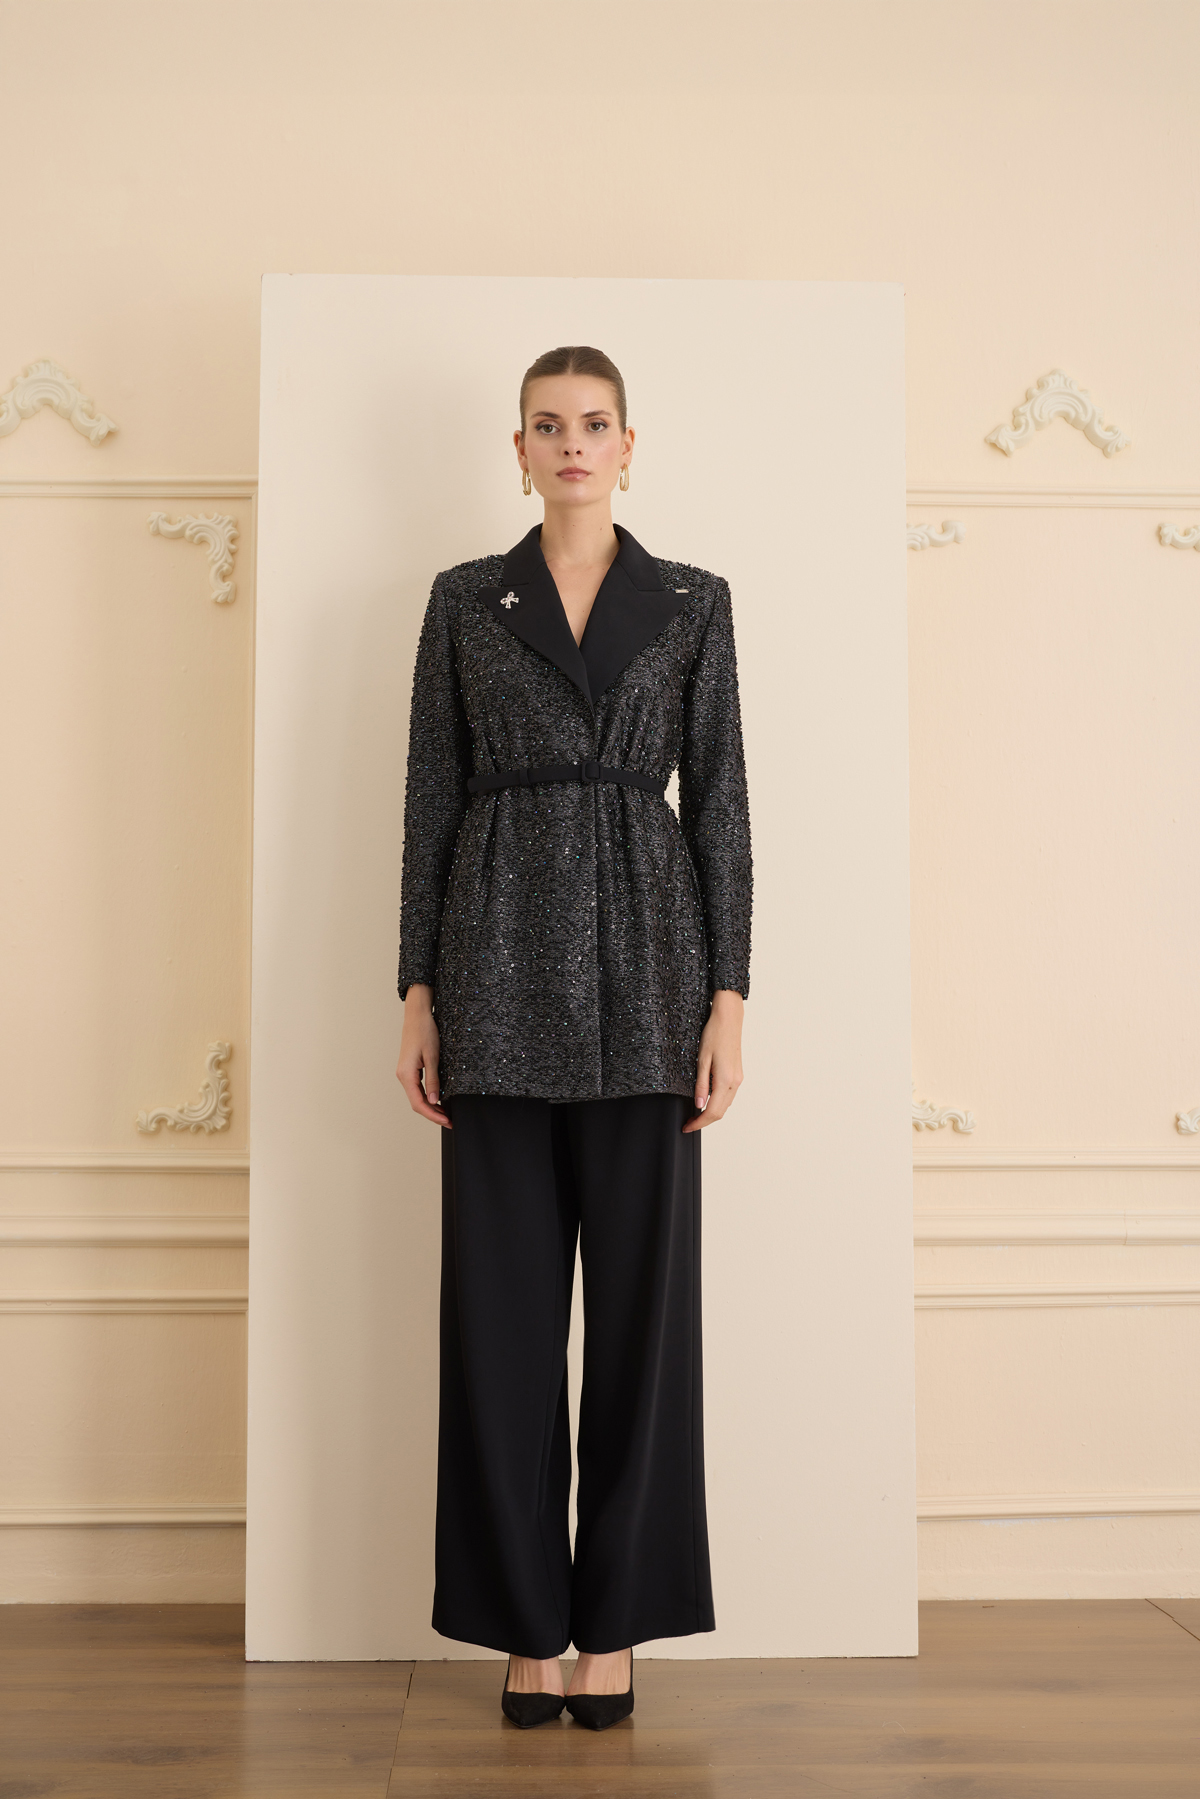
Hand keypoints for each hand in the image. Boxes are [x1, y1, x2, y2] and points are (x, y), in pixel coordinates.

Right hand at [396, 985, 450, 1126]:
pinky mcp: (409, 1069)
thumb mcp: (432, 1056)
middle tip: (450, 1121)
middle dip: (433, 1115)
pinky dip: (428, 1097)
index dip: (433, 1115)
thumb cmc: (424, 1031)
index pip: (419, 1103)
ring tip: (446, 1114)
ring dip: (431, 1107)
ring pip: (417, 1097)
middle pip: (416, 1103)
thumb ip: (433, 1080)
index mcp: (406, 1074)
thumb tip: (434, 1102)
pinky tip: (438, 1100)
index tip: (447, 1122)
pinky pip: (417, 1088)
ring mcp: (405, 1073)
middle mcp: (403, 1076)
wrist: (417, 1015)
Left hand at [683, 989, 743, 1132]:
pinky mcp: (737, 1075)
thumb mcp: (702, 1060)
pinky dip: (717, 1103)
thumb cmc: (714, 1034)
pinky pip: (728, 1096)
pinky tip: (706, 1100)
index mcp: (725, 1080)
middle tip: (688, 1122)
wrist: (729, 1019)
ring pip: (725, 1105)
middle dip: (704, 1120)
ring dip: (711, 1113)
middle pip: (720, 1112)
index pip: (712, 1111)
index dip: (699, 1123)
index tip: (687, 1127)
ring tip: (695, 1113)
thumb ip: (701, 1084)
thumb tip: (698, 1104)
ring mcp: (738, 1079)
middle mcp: (735, 1082)